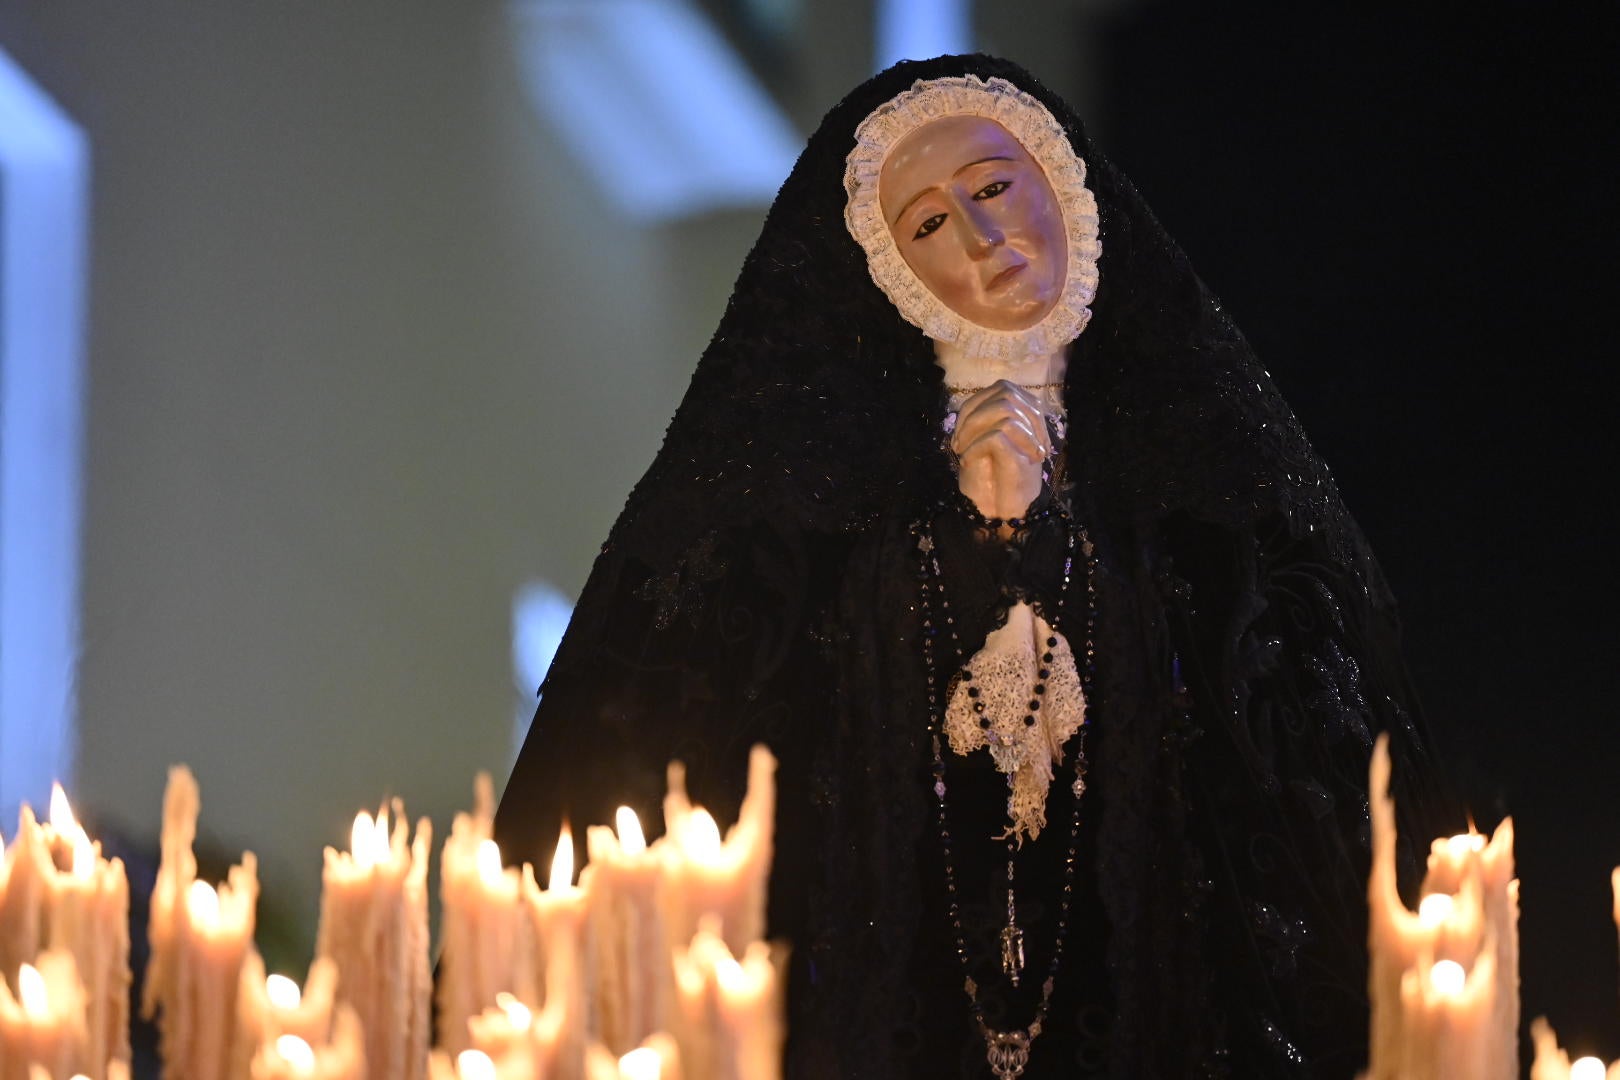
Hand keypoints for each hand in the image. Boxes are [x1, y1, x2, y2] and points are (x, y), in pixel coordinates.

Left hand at [950, 380, 1050, 522]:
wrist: (1000, 511)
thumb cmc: (990, 475)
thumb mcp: (982, 439)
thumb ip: (985, 416)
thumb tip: (970, 404)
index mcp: (1026, 413)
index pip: (1000, 388)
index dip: (973, 406)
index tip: (959, 434)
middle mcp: (1035, 422)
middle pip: (1005, 391)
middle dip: (972, 413)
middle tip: (958, 443)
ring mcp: (1033, 438)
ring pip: (1004, 408)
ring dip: (973, 428)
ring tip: (962, 450)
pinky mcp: (1026, 455)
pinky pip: (998, 435)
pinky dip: (975, 447)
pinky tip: (966, 462)